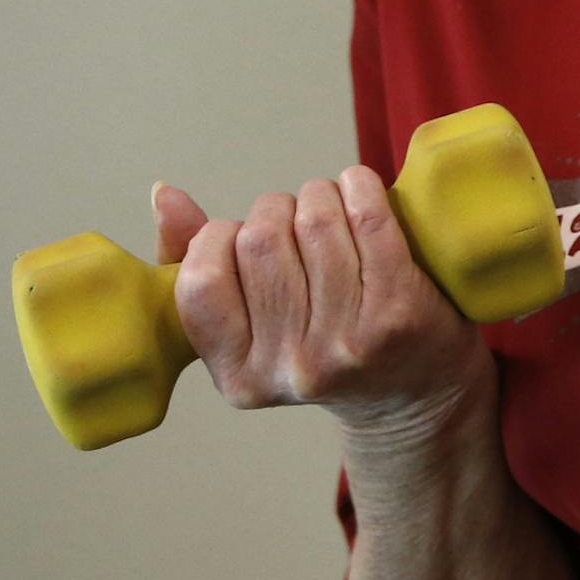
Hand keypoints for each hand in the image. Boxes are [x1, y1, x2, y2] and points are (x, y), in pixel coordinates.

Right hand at [152, 168, 493, 446]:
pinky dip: (361, 188)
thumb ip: (198, 264)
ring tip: (329, 203)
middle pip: (261, 241)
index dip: (218, 238)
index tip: (241, 234)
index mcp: (238, 376)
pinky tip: (359, 186)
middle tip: (295, 216)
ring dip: (319, 194)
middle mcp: (290, 367)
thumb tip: (164, 194)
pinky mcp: (398, 313)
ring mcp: (346, 343)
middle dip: (275, 209)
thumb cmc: (325, 345)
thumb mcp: (253, 326)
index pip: (202, 281)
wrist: (415, 392)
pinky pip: (369, 222)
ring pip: (314, 223)